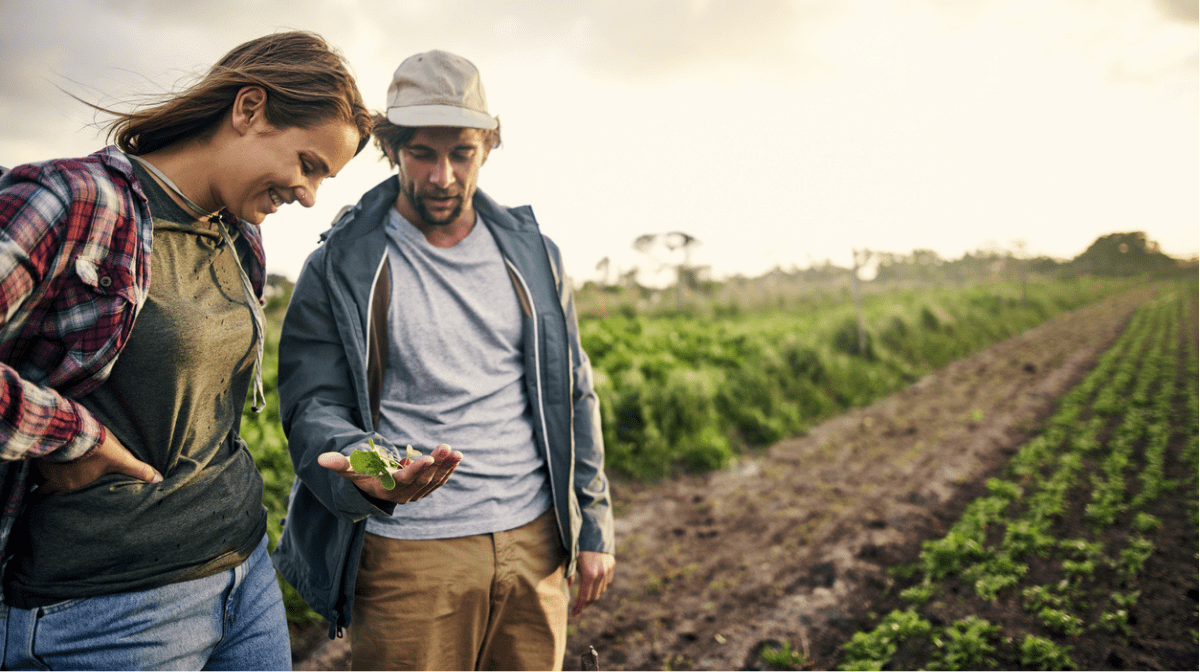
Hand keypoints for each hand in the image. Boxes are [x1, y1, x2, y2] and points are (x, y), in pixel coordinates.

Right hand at [33, 428, 162, 495]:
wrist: (74, 426)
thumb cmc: (99, 446)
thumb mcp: (121, 459)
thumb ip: (138, 470)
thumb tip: (159, 480)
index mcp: (72, 486)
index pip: (59, 501)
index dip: (55, 506)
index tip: (49, 509)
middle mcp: (54, 481)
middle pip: (42, 494)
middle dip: (41, 497)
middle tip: (37, 502)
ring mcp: (43, 466)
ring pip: (35, 478)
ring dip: (37, 478)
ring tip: (35, 479)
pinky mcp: (37, 451)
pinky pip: (31, 462)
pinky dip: (34, 461)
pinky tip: (33, 455)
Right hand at [318, 443, 461, 503]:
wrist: (373, 486)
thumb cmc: (361, 473)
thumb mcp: (350, 468)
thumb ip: (339, 463)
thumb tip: (320, 459)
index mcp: (387, 489)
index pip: (404, 481)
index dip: (417, 470)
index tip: (428, 458)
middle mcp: (404, 494)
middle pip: (423, 478)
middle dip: (436, 463)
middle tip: (446, 447)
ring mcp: (416, 493)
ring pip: (434, 480)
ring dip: (446, 466)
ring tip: (455, 451)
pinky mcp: (424, 489)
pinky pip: (439, 481)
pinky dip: (448, 470)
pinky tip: (456, 458)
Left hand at [569, 551, 614, 616]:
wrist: (592, 531)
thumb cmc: (577, 546)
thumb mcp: (570, 561)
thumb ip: (569, 575)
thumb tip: (570, 586)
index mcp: (589, 575)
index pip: (583, 597)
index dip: (578, 607)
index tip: (573, 614)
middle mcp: (600, 574)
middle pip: (594, 596)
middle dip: (585, 604)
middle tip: (578, 609)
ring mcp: (607, 570)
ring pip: (601, 590)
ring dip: (593, 595)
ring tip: (585, 599)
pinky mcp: (611, 564)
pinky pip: (606, 581)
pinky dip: (600, 586)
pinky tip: (593, 587)